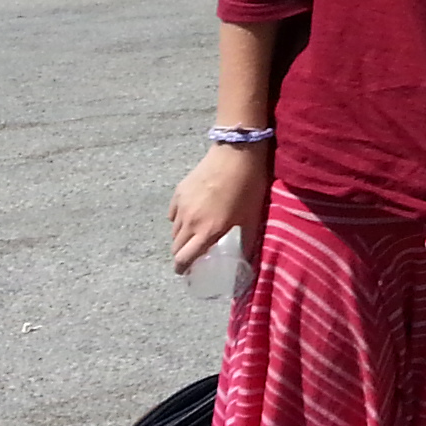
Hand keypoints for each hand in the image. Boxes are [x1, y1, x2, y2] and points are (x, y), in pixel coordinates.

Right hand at [169, 141, 273, 273]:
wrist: (236, 153)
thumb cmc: (249, 186)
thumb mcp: (252, 217)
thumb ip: (248, 242)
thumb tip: (249, 261)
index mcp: (207, 231)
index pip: (184, 259)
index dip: (182, 269)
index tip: (186, 272)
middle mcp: (190, 221)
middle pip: (176, 247)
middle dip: (182, 255)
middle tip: (193, 254)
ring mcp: (182, 206)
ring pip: (174, 231)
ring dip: (182, 237)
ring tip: (195, 235)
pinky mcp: (179, 192)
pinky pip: (173, 213)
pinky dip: (179, 219)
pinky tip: (192, 215)